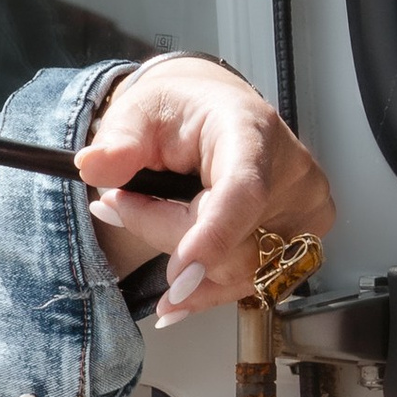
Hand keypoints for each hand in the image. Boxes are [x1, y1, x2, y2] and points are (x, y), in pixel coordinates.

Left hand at [73, 55, 336, 327]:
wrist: (217, 116)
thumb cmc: (182, 112)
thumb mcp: (139, 111)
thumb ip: (117, 140)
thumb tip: (92, 166)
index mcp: (253, 131)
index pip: (245, 190)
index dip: (214, 235)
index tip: (179, 275)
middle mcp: (292, 174)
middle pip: (232, 244)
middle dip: (163, 235)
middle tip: (118, 205)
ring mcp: (305, 211)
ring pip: (240, 273)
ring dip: (185, 264)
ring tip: (146, 219)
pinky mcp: (304, 241)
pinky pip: (252, 283)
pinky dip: (206, 285)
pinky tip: (178, 281)